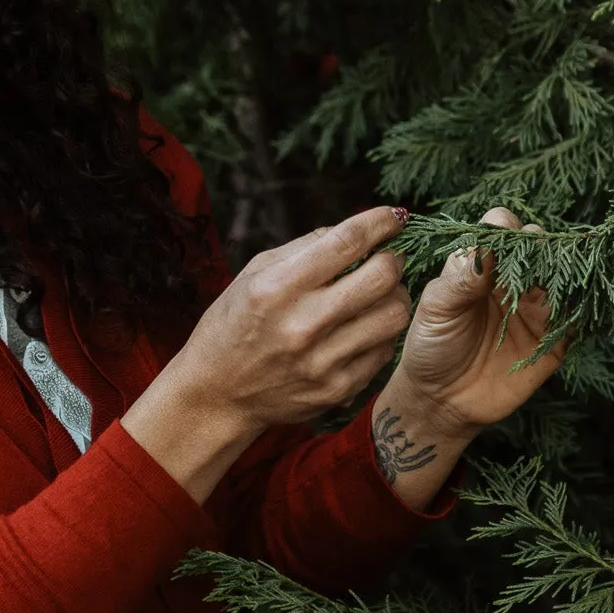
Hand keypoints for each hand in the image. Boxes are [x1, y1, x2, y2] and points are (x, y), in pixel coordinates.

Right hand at [122, 206, 411, 501]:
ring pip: (394, 316)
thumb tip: (357, 228)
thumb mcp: (253, 274)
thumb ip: (304, 247)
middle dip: (394, 259)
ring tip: (381, 293)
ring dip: (396, 296)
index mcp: (276, 288)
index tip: (393, 217)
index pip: (346, 242)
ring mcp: (322, 362)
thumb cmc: (232, 326)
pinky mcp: (336, 389)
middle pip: (381, 278)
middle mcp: (302, 325)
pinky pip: (384, 351)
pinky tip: (366, 325)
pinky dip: (382, 331)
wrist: (217, 394)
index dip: (379, 223)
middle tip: (388, 257)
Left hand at [392, 206, 564, 434]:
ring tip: (555, 279)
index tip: (504, 240)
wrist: (441, 401)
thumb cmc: (431, 347)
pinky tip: (573, 304)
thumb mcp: (437, 309)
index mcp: (480, 264)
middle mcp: (511, 280)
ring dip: (564, 271)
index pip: (501, 229)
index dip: (506, 228)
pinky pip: (575, 316)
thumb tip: (488, 245)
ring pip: (563, 276)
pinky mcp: (553, 338)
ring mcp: (534, 308)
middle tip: (536, 258)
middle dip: (541, 245)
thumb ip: (461, 279)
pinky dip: (580, 306)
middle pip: (538, 245)